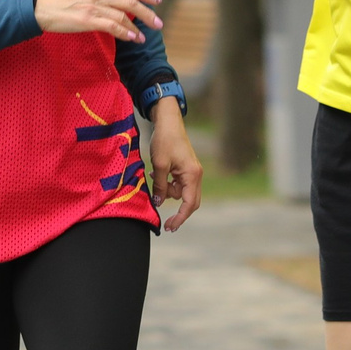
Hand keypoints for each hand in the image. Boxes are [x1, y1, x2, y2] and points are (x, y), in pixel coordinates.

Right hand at [34, 0, 161, 42]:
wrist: (43, 9)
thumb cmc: (62, 4)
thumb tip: (117, 6)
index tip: (157, 0)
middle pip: (130, 0)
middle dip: (147, 12)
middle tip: (158, 23)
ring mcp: (94, 6)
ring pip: (124, 14)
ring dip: (138, 26)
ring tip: (144, 37)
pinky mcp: (88, 19)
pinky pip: (112, 26)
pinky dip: (125, 32)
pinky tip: (132, 38)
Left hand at [147, 98, 202, 231]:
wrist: (168, 122)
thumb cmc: (164, 140)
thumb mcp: (159, 164)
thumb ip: (160, 185)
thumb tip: (160, 203)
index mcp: (192, 174)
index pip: (189, 204)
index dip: (180, 218)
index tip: (170, 227)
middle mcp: (196, 175)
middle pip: (190, 201)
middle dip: (177, 210)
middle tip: (166, 223)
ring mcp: (193, 172)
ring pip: (182, 193)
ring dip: (168, 190)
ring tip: (154, 175)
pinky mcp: (187, 169)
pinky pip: (179, 184)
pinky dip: (169, 183)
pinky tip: (157, 173)